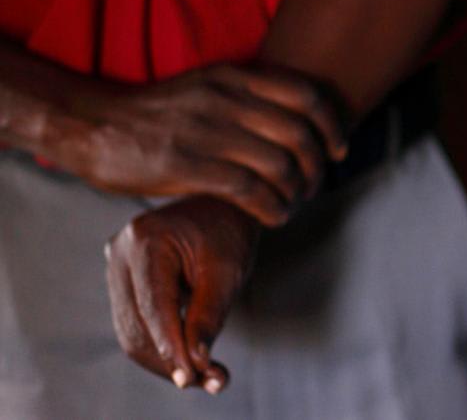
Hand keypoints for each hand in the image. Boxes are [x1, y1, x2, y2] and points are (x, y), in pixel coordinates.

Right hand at [49, 64, 344, 226]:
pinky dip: (273, 207)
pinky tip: (274, 217)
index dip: (332, 126)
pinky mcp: (185, 164)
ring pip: (280, 164)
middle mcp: (226, 99)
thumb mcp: (206, 87)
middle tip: (314, 187)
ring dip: (297, 192)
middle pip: (300, 134)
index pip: (307, 95)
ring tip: (292, 204)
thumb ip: (247, 98)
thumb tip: (294, 126)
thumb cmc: (155, 114)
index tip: (338, 150)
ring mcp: (206, 131)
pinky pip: (249, 189)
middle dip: (317, 167)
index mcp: (234, 77)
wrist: (91, 123)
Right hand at [105, 196, 257, 393]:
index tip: (193, 378)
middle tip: (213, 382)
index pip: (154, 307)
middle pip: (138, 327)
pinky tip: (193, 363)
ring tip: (210, 378)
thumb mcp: (227, 270)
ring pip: (134, 333)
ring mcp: (116, 267)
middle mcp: (120, 253)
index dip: (172, 347)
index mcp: (145, 239)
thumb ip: (209, 314)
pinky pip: (136, 325)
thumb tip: (197, 363)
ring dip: (168, 362)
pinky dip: (163, 347)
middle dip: (173, 361)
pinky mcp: (123, 281)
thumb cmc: (229, 231)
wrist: (220, 206)